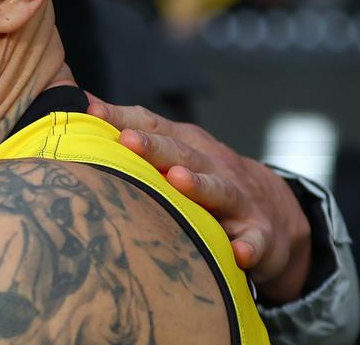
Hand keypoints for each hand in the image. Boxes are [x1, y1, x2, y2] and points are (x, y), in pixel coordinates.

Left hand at [86, 96, 310, 303]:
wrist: (276, 211)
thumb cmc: (208, 177)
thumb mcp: (177, 151)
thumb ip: (134, 131)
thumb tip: (83, 106)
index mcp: (187, 144)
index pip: (152, 124)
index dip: (122, 117)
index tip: (91, 112)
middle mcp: (212, 165)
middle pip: (180, 153)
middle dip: (154, 146)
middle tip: (127, 141)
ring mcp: (238, 198)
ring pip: (218, 190)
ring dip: (198, 185)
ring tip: (177, 181)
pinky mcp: (259, 233)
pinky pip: (255, 240)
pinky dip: (250, 246)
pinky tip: (240, 253)